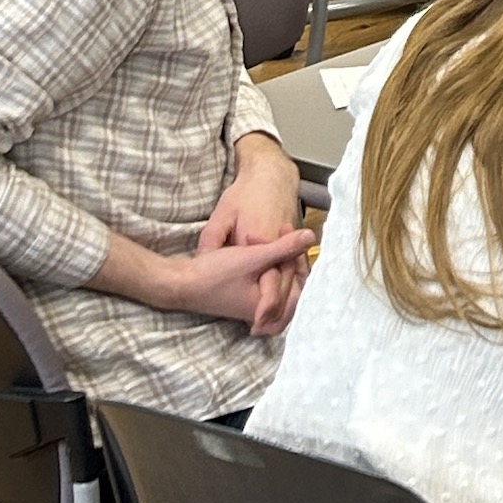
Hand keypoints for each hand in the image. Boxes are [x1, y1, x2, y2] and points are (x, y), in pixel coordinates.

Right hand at [165, 230, 317, 335]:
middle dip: (290, 255)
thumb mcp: (253, 257)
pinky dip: (271, 264)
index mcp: (270, 309)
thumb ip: (283, 248)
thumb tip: (312, 237)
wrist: (182, 283)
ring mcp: (256, 307)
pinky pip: (269, 283)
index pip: (300, 283)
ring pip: (281, 282)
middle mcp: (265, 313)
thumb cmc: (216, 274)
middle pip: (293, 282)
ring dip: (281, 258)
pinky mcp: (247, 299)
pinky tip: (265, 248)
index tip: (287, 231)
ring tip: (275, 235)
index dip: (297, 255)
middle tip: (282, 230)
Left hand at [199, 136, 309, 334]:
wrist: (269, 172)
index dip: (263, 307)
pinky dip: (294, 287)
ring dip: (286, 302)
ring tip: (270, 323)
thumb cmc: (245, 193)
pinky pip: (298, 270)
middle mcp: (278, 245)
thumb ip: (212, 240)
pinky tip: (283, 301)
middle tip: (261, 330)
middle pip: (285, 286)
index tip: (255, 325)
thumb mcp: (221, 215)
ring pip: (296, 280)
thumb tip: (204, 261)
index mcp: (259, 241)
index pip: (266, 281)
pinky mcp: (292, 242)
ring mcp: (289, 243)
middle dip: (275, 312)